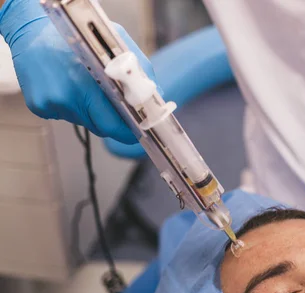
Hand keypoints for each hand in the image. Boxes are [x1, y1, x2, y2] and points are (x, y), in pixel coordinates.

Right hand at [0, 0, 156, 143]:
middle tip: (118, 107)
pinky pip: (68, 116)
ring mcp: (51, 105)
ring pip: (85, 121)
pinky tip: (69, 86)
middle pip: (101, 128)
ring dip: (93, 111)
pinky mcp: (40, 107)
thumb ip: (140, 72)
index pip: (115, 126)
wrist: (30, 28)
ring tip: (86, 86)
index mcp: (87, 84)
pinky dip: (75, 106)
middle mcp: (67, 98)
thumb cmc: (77, 33)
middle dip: (114, 121)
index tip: (139, 130)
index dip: (129, 130)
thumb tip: (154, 100)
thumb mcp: (116, 43)